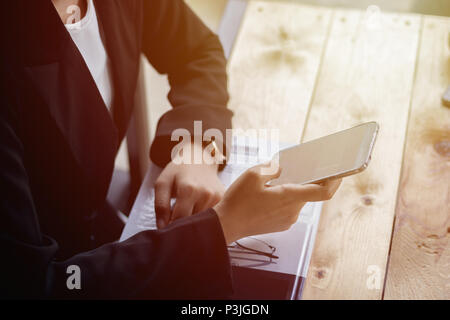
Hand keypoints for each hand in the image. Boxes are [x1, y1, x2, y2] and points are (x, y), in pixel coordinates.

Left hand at [154, 143, 224, 227]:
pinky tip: (198, 207)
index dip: (172, 228)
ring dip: (195, 222)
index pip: (179, 220)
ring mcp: (217, 197)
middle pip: (193, 223)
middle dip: (184, 227)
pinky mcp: (223, 199)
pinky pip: (212, 217)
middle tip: (177, 221)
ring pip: (203, 222)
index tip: (168, 228)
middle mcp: (205, 194)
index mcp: (188, 190)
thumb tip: (162, 228)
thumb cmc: (178, 171)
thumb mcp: (162, 183)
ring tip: (188, 211)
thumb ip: (160, 206)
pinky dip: (205, 217)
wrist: (199, 157)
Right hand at [214, 162, 341, 243]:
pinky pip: (287, 208)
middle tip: (293, 167)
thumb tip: (281, 168)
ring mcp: (286, 220)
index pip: (323, 192)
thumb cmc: (238, 201)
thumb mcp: (253, 174)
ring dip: (289, 189)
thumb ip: (272, 168)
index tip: (340, 171)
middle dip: (302, 180)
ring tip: (271, 182)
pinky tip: (267, 194)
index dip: (335, 181)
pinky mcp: (279, 225)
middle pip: (307, 192)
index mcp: (290, 197)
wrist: (225, 226)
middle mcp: (293, 211)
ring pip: (296, 200)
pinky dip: (282, 198)